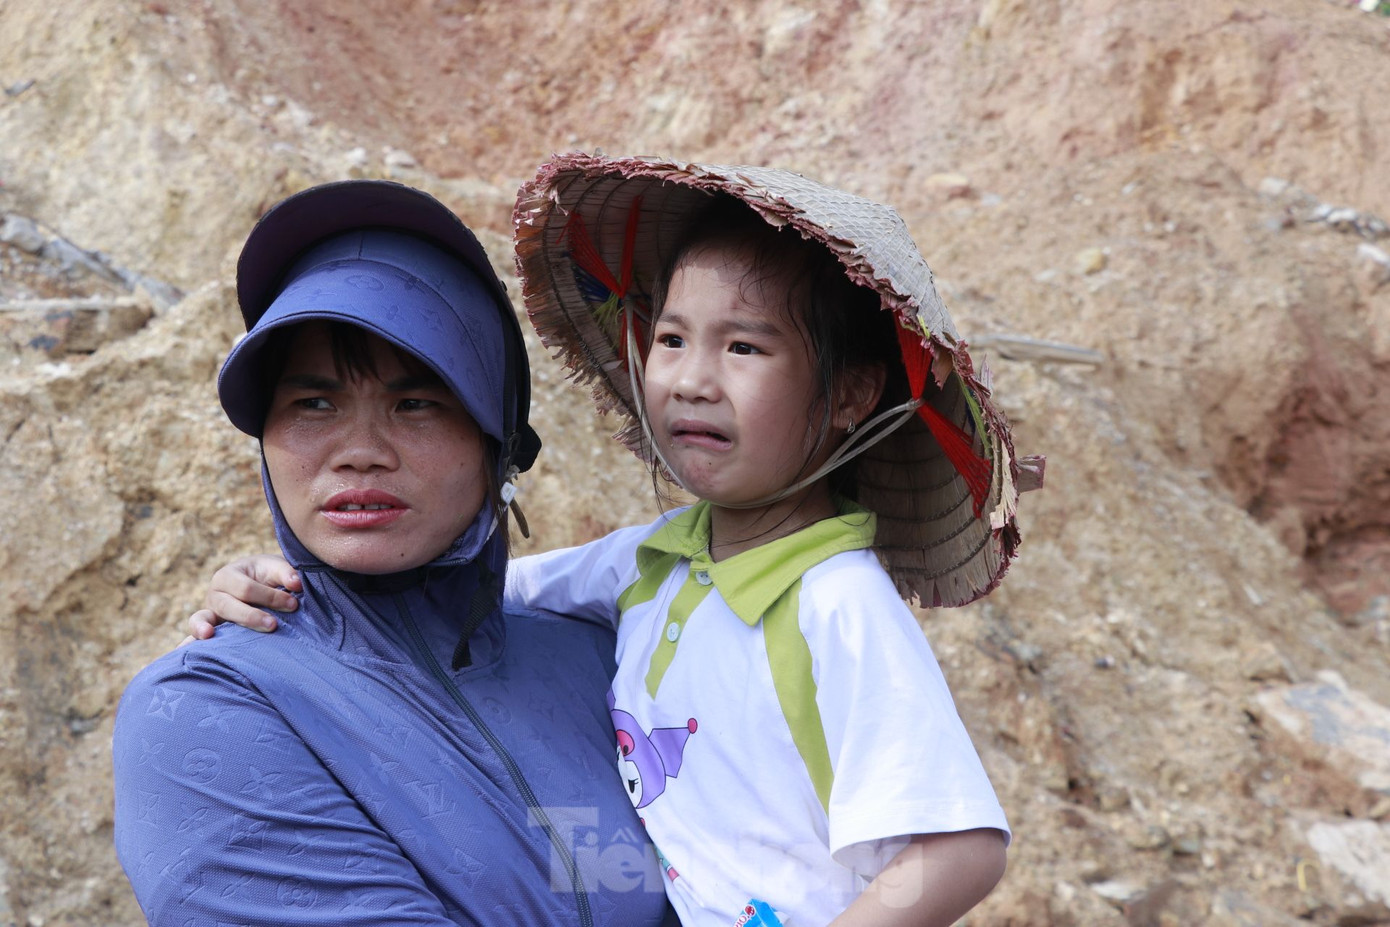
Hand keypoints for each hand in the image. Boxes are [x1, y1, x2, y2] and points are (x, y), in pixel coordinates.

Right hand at [186, 555, 300, 638]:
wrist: (260, 584)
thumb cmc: (268, 576)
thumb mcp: (276, 568)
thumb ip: (286, 573)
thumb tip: (296, 584)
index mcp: (228, 575)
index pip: (247, 589)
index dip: (270, 597)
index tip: (293, 604)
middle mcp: (214, 594)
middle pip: (228, 606)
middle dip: (251, 616)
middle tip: (273, 625)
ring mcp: (209, 614)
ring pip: (203, 620)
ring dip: (205, 627)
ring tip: (208, 634)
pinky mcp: (210, 630)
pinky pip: (193, 636)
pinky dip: (187, 644)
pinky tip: (182, 652)